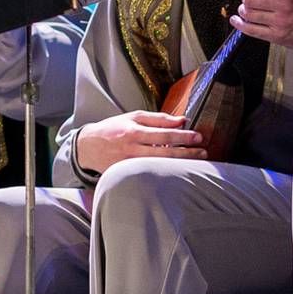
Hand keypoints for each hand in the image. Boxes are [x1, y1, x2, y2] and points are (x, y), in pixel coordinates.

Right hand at [73, 110, 206, 174]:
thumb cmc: (113, 129)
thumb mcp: (133, 117)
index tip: (198, 136)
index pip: (164, 135)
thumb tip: (181, 120)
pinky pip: (151, 175)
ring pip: (160, 166)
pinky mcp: (127, 176)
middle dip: (187, 152)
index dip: (183, 136)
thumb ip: (158, 119)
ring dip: (180, 164)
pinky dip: (166, 173)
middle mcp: (132, 150)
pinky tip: (178, 171)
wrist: (88, 147)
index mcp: (134, 132)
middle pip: (165, 153)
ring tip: (197, 162)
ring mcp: (130, 165)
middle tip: (204, 151)